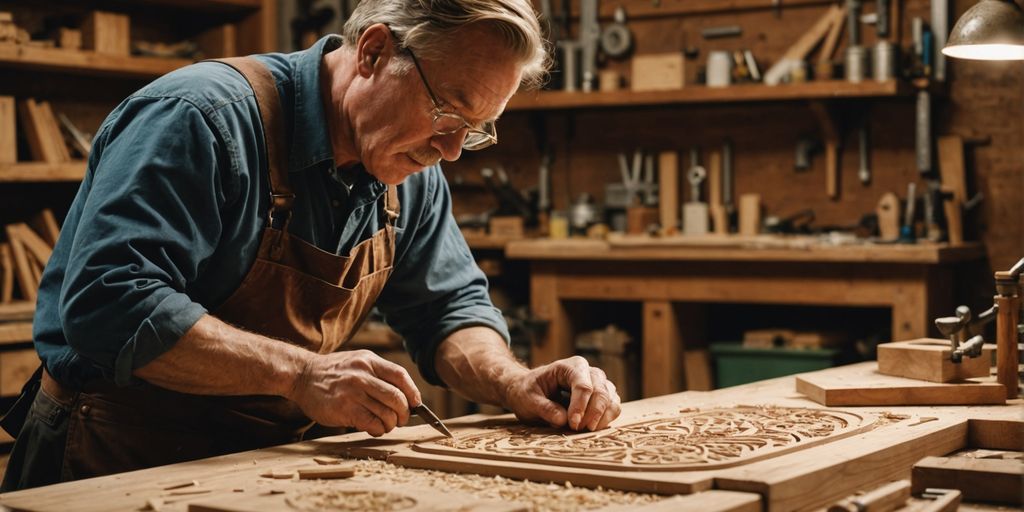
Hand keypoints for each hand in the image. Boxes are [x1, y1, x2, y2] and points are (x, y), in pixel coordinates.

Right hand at [287, 349, 421, 436]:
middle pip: (397, 397)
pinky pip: (372, 424)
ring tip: (385, 425)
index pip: (401, 376)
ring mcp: (353, 392)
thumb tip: (404, 396)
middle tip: (401, 419)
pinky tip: (374, 428)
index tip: (416, 404)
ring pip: (387, 413)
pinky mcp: (344, 409)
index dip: (413, 392)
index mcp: (369, 361)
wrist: (302, 376)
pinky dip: (378, 430)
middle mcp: (363, 375)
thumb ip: (378, 374)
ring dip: (391, 424)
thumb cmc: (333, 372)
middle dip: (404, 413)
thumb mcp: (357, 361)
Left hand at [505, 356, 621, 430]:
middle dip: (592, 414)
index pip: (583, 385)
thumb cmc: (528, 392)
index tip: (572, 424)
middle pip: (601, 391)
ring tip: (582, 429)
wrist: (530, 391)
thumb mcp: (528, 400)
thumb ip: (544, 408)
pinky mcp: (603, 397)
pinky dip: (606, 419)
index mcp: (569, 366)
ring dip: (601, 418)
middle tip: (577, 429)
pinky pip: (613, 407)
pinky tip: (591, 427)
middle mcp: (588, 371)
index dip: (580, 406)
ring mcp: (598, 383)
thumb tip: (563, 419)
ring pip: (611, 399)